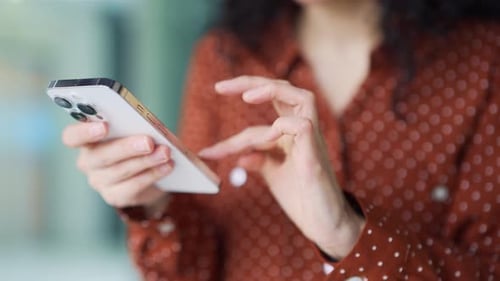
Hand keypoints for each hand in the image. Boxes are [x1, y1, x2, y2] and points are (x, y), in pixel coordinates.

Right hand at [62, 122, 171, 213]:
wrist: (147, 172)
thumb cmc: (137, 140)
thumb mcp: (134, 129)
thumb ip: (134, 126)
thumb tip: (149, 127)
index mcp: (86, 139)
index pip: (72, 137)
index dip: (85, 132)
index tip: (104, 126)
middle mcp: (88, 161)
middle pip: (100, 156)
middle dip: (126, 148)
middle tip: (148, 142)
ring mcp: (99, 181)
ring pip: (120, 171)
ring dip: (146, 161)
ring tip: (165, 153)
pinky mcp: (115, 196)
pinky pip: (133, 186)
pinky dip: (153, 174)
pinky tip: (167, 166)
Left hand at [199, 76, 364, 258]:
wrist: (323, 223)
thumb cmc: (302, 197)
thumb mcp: (274, 174)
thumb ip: (260, 160)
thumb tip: (240, 155)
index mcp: (292, 135)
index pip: (261, 120)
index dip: (231, 137)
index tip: (206, 153)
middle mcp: (303, 131)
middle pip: (284, 90)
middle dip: (251, 82)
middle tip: (220, 87)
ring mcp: (312, 141)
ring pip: (303, 97)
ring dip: (272, 91)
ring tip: (246, 96)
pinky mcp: (315, 156)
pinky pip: (303, 126)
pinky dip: (283, 125)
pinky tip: (268, 137)